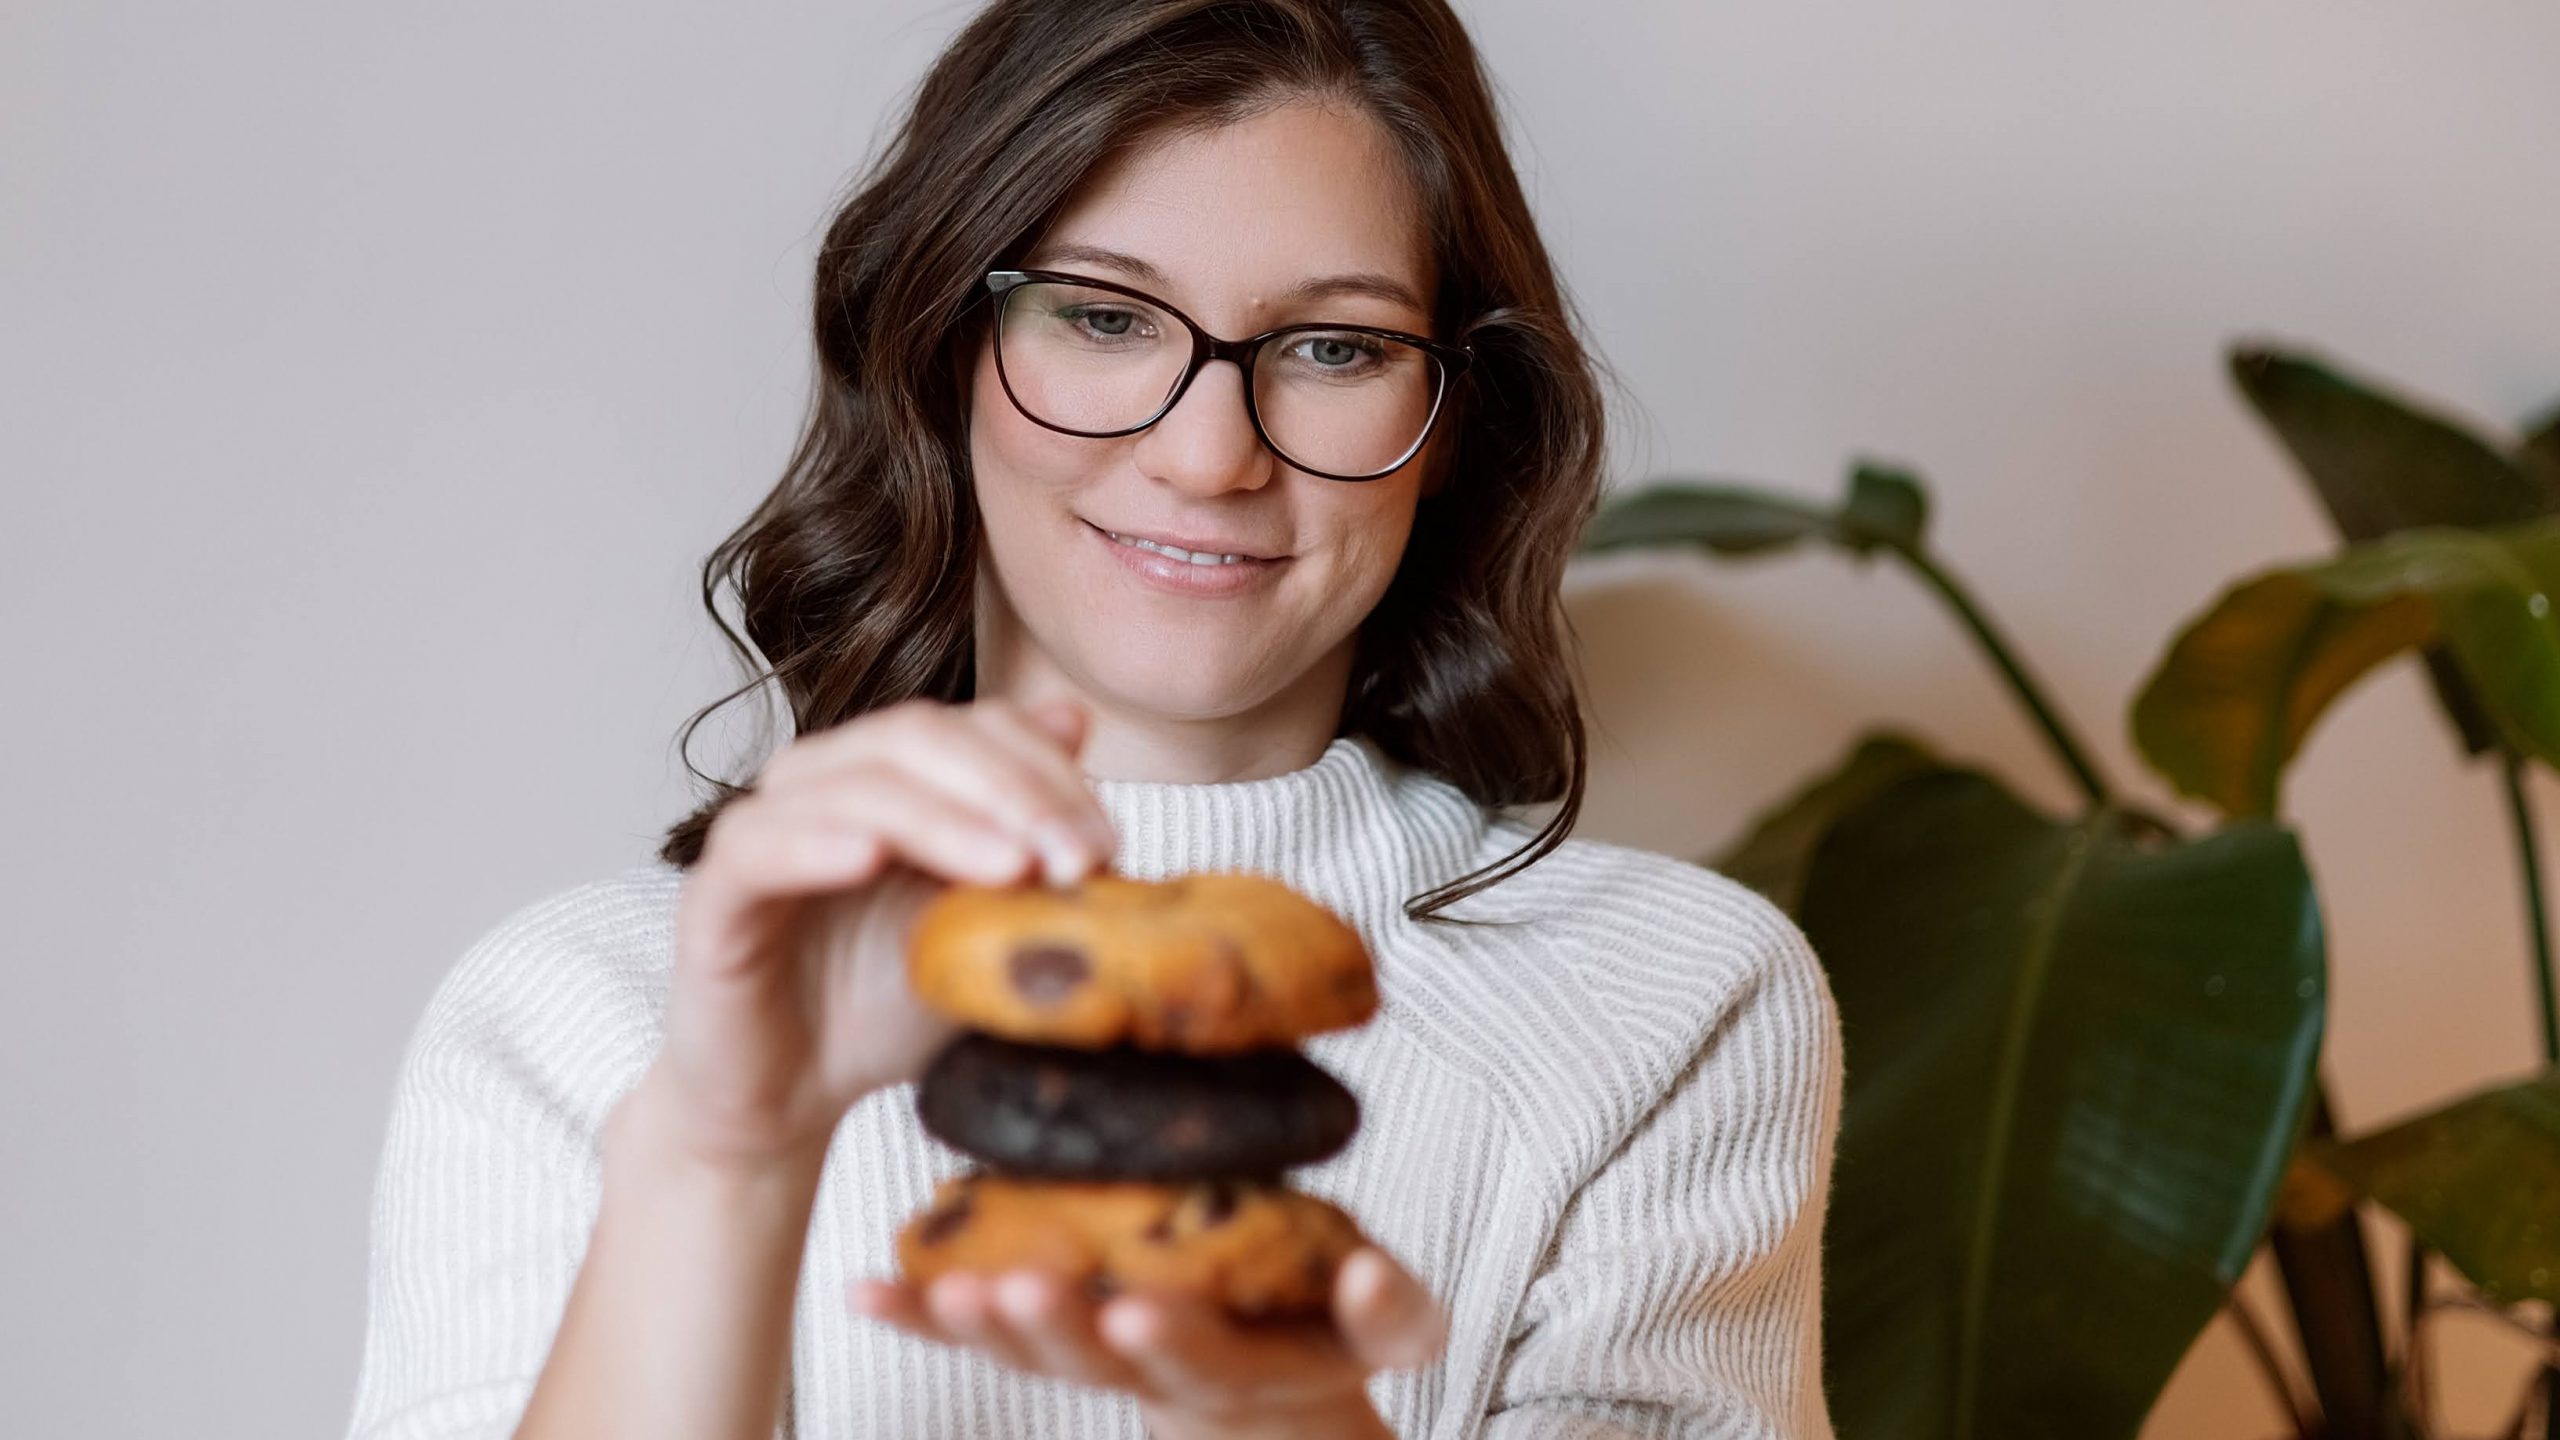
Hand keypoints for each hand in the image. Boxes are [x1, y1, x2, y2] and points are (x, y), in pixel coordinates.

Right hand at [645, 695, 1119, 1172]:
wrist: (791, 1101)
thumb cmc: (884, 1005)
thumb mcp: (984, 922)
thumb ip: (1025, 833)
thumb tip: (1076, 721)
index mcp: (892, 776)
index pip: (976, 727)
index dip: (1047, 773)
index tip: (1106, 847)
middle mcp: (823, 784)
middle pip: (918, 737)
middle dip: (1011, 791)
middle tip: (1073, 859)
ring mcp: (764, 830)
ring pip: (851, 784)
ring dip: (940, 819)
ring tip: (1008, 867)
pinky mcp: (712, 896)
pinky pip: (758, 847)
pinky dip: (815, 843)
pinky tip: (871, 859)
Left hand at [846, 1246, 1447, 1438]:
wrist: (1263, 1383)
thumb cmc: (1321, 1319)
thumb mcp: (1385, 1326)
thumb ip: (1388, 1309)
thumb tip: (1372, 1275)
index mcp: (1241, 1365)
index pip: (1206, 1360)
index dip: (1172, 1341)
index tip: (1140, 1313)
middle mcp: (1156, 1370)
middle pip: (1099, 1361)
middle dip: (1057, 1329)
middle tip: (1022, 1291)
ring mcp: (1093, 1357)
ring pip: (1030, 1351)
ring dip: (980, 1324)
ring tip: (945, 1287)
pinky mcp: (1043, 1337)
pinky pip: (972, 1335)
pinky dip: (915, 1315)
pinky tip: (864, 1291)